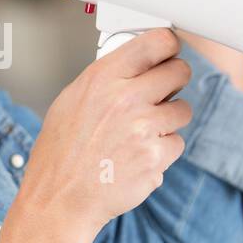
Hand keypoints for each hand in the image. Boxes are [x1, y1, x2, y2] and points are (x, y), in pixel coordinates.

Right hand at [19, 29, 192, 234]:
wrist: (59, 200)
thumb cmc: (61, 153)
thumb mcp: (71, 101)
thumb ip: (107, 80)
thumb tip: (138, 65)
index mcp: (102, 78)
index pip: (157, 42)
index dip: (169, 46)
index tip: (170, 52)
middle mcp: (124, 98)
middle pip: (179, 71)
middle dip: (174, 82)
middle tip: (161, 94)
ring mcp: (143, 128)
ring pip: (183, 110)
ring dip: (168, 121)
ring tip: (140, 133)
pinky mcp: (155, 156)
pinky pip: (176, 143)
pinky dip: (161, 152)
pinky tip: (136, 158)